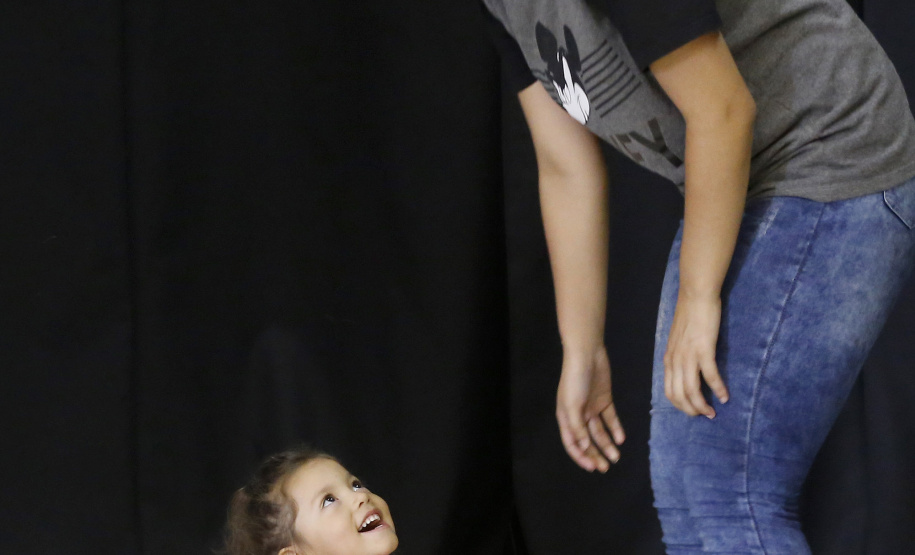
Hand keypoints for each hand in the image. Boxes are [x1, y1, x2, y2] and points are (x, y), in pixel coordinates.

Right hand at [556, 346, 625, 472]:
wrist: (587, 355)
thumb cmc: (575, 380)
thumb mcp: (573, 406)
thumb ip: (578, 428)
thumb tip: (584, 448)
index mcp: (566, 418)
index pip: (572, 443)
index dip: (581, 457)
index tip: (593, 468)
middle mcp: (578, 415)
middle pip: (587, 440)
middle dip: (595, 454)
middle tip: (606, 467)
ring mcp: (591, 408)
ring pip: (599, 432)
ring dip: (607, 444)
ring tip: (616, 456)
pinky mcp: (604, 400)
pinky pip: (610, 419)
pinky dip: (615, 428)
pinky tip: (621, 439)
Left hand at [663, 293, 728, 416]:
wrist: (696, 296)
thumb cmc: (689, 316)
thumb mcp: (678, 340)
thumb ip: (679, 356)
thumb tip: (686, 370)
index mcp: (669, 359)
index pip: (670, 391)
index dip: (681, 405)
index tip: (693, 411)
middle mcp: (675, 360)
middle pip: (679, 395)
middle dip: (692, 410)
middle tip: (705, 415)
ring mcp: (688, 356)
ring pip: (692, 390)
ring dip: (703, 405)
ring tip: (713, 412)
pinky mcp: (704, 350)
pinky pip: (710, 376)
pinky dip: (718, 389)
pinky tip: (725, 397)